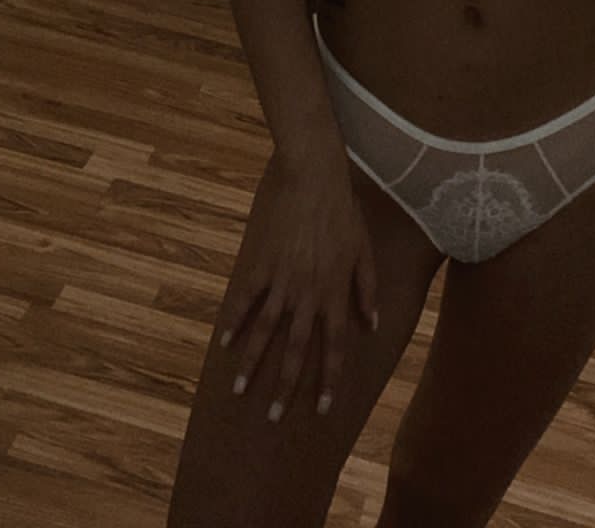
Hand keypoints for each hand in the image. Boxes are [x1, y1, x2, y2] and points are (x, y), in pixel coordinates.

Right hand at [219, 148, 377, 422]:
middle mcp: (307, 293)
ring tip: (239, 390)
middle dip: (285, 386)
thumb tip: (371, 325)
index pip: (334, 348)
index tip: (323, 409)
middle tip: (273, 416)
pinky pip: (245, 298)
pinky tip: (224, 341)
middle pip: (295, 349)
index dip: (329, 380)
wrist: (313, 178)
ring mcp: (281, 280)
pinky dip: (234, 320)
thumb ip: (367, 290)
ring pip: (266, 331)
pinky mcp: (260, 263)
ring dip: (252, 363)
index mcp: (334, 293)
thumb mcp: (364, 251)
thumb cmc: (343, 212)